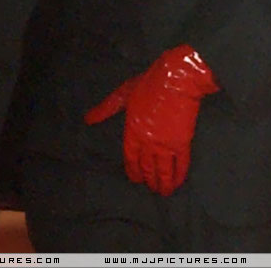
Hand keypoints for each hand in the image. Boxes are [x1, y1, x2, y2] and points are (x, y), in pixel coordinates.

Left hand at [84, 45, 219, 196]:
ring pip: (162, 171)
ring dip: (162, 183)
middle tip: (150, 188)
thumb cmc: (150, 83)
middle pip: (146, 167)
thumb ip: (106, 108)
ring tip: (163, 192)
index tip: (136, 179)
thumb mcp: (124, 93)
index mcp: (132, 131)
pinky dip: (178, 175)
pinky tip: (177, 183)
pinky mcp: (181, 143)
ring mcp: (164, 144)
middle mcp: (147, 142)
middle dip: (148, 179)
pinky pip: (180, 165)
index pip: (130, 158)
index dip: (133, 171)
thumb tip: (88, 119)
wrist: (177, 79)